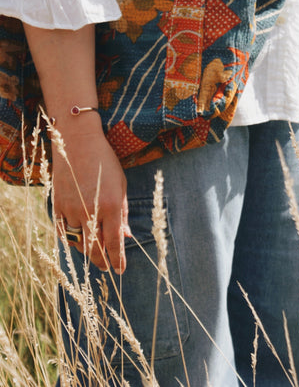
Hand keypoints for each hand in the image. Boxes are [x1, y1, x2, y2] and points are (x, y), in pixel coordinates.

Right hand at [52, 126, 129, 273]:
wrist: (78, 142)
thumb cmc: (104, 162)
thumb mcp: (120, 185)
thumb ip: (122, 212)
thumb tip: (126, 236)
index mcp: (110, 205)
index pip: (114, 242)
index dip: (118, 259)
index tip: (120, 270)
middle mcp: (90, 211)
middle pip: (94, 249)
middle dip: (102, 262)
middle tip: (107, 267)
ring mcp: (71, 209)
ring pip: (78, 242)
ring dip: (87, 250)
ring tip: (94, 250)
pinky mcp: (58, 205)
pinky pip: (63, 231)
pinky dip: (71, 238)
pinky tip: (78, 238)